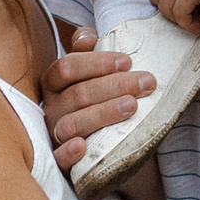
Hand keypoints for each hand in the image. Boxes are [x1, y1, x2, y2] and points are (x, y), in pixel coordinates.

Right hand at [40, 29, 154, 173]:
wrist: (102, 153)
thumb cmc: (95, 104)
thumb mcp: (91, 77)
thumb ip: (88, 54)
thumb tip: (88, 36)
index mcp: (55, 84)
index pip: (67, 67)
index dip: (96, 63)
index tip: (128, 62)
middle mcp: (52, 109)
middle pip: (77, 94)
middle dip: (114, 85)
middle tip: (147, 82)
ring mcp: (54, 136)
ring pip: (72, 124)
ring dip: (102, 113)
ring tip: (132, 106)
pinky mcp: (61, 163)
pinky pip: (58, 159)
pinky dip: (68, 153)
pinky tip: (82, 146)